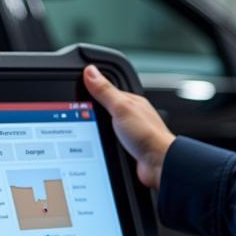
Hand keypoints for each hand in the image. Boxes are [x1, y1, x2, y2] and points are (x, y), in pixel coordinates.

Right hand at [83, 65, 174, 189]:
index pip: (107, 90)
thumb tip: (90, 71)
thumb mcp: (121, 108)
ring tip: (88, 130)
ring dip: (99, 129)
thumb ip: (105, 91)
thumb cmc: (148, 136)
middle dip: (94, 112)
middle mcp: (131, 116)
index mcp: (131, 101)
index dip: (92, 90)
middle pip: (105, 109)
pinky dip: (104, 142)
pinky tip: (98, 145)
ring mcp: (129, 132)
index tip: (77, 91)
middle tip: (80, 114)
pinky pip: (110, 141)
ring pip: (107, 127)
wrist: (159, 164)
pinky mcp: (127, 147)